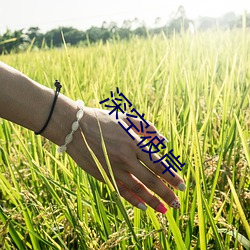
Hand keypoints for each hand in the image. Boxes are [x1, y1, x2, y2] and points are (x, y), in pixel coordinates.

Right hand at [66, 107, 185, 212]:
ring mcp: (114, 168)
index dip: (172, 176)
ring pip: (138, 188)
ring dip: (153, 200)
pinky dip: (133, 200)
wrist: (75, 128)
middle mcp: (127, 158)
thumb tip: (164, 141)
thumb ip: (147, 128)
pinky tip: (143, 207)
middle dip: (166, 192)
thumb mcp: (126, 118)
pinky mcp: (104, 175)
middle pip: (151, 180)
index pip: (158, 164)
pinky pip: (121, 190)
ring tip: (165, 209)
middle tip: (177, 202)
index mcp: (134, 142)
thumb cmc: (102, 120)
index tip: (182, 186)